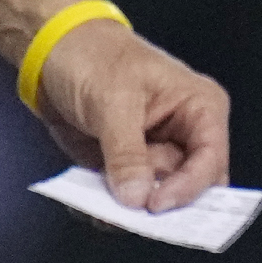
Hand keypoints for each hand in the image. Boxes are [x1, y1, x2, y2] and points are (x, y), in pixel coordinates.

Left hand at [28, 21, 230, 212]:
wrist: (51, 51)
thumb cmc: (93, 56)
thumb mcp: (113, 100)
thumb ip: (126, 152)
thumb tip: (136, 196)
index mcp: (199, 109)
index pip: (211, 161)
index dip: (187, 188)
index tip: (154, 204)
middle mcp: (184, 136)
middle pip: (189, 189)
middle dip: (158, 202)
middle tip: (129, 211)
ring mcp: (155, 153)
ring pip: (155, 199)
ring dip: (128, 209)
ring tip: (100, 205)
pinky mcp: (126, 167)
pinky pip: (125, 199)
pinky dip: (108, 207)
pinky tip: (88, 201)